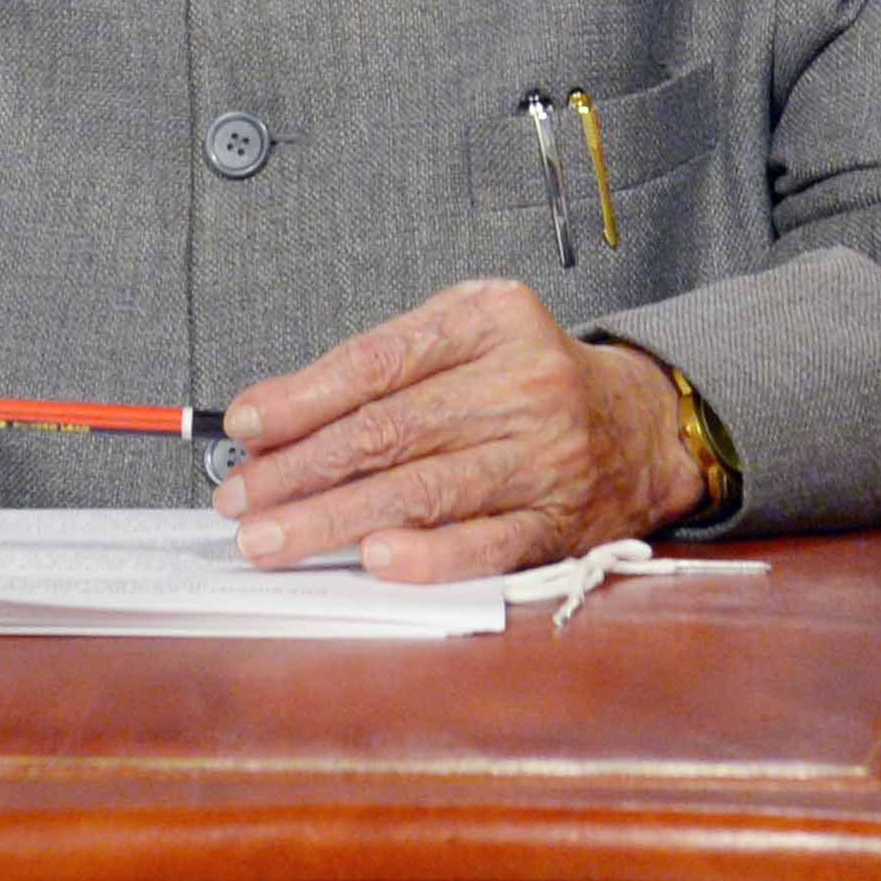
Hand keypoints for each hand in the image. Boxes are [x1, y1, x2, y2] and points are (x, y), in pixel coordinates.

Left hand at [214, 280, 710, 580]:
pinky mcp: (560, 521)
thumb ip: (378, 370)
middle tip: (239, 498)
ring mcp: (546, 455)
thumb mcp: (465, 338)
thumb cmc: (531, 381)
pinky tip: (373, 560)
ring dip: (334, 519)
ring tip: (271, 540)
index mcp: (490, 319)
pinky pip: (486, 543)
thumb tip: (271, 421)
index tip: (246, 425)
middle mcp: (523, 382)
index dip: (303, 397)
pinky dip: (427, 555)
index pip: (379, 361)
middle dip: (300, 470)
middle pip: (391, 430)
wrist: (641, 427)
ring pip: (422, 490)